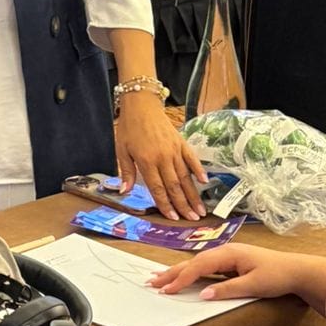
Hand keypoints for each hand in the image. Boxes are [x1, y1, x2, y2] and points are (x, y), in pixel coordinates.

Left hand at [114, 97, 205, 220]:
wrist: (141, 105)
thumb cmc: (129, 128)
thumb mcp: (121, 150)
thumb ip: (126, 172)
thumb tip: (124, 192)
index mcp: (147, 161)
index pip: (158, 188)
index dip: (166, 204)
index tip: (173, 218)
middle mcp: (163, 157)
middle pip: (174, 186)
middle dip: (184, 205)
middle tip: (193, 220)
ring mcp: (174, 150)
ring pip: (185, 176)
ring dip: (193, 194)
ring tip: (200, 209)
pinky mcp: (181, 142)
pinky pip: (192, 158)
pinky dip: (199, 169)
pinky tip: (205, 181)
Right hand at [149, 242, 307, 300]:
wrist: (298, 270)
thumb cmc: (278, 275)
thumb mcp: (253, 285)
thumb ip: (227, 289)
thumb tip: (203, 294)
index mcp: (229, 253)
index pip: (199, 266)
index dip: (182, 278)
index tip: (167, 289)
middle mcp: (226, 252)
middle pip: (194, 262)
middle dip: (173, 272)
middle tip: (152, 282)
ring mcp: (228, 257)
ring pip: (198, 264)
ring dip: (179, 272)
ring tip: (161, 278)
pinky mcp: (232, 264)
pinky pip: (206, 267)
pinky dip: (192, 272)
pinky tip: (184, 277)